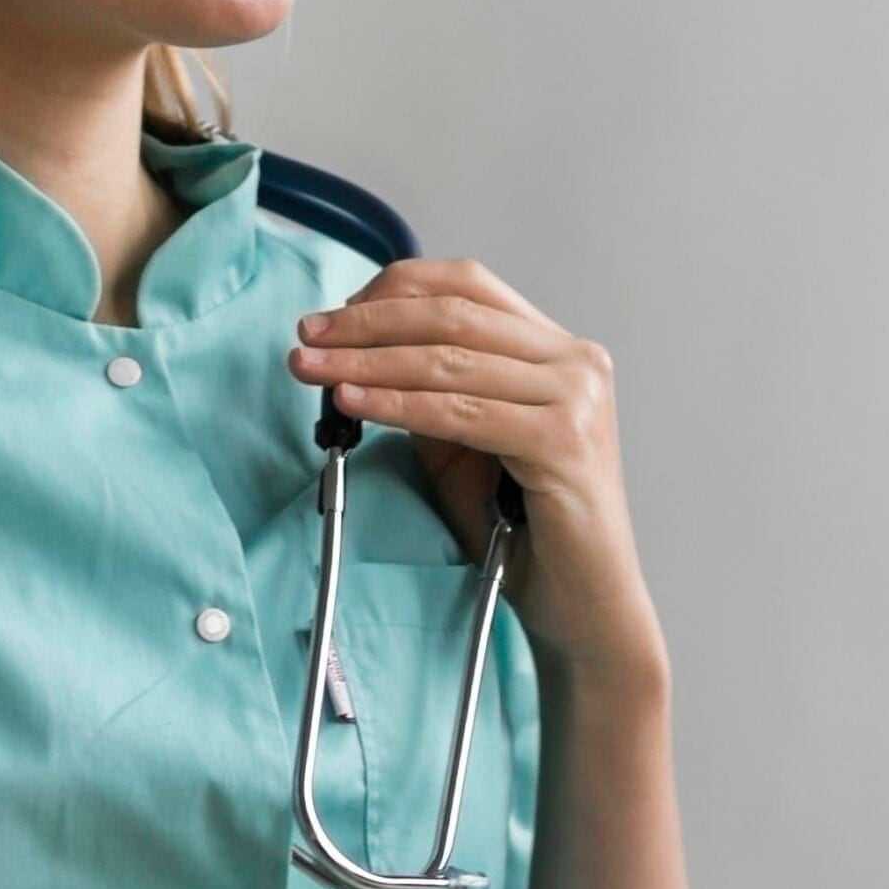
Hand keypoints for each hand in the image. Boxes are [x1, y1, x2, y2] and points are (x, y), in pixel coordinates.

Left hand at [287, 258, 667, 687]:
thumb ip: (429, 390)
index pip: (468, 284)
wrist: (581, 604)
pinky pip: (460, 413)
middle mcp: (576, 361)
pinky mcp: (565, 441)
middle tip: (306, 336)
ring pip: (448, 361)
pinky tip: (353, 402)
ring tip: (311, 368)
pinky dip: (397, 404)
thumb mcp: (464, 442)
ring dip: (366, 361)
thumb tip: (353, 350)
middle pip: (452, 315)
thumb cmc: (522, 530)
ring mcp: (576, 399)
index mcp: (557, 348)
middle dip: (366, 323)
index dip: (393, 289)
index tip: (332, 314)